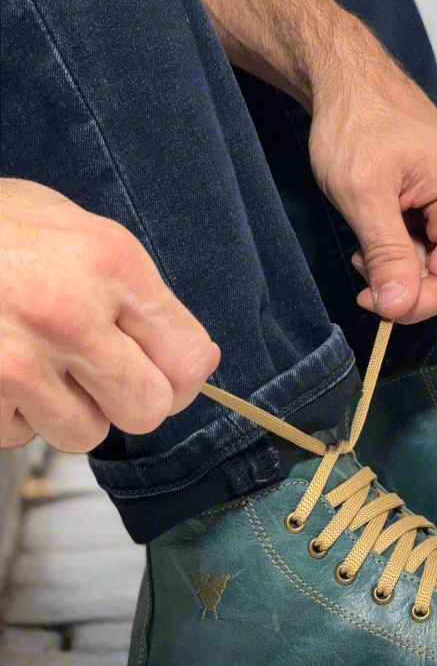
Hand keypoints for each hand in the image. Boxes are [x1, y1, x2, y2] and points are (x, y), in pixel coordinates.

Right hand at [0, 179, 219, 451]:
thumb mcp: (73, 228)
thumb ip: (132, 291)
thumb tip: (186, 358)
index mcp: (110, 263)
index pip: (190, 357)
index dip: (184, 377)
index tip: (168, 375)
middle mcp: (69, 314)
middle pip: (147, 408)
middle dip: (129, 400)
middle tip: (102, 377)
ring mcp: (16, 360)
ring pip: (84, 434)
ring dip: (68, 411)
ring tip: (40, 366)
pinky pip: (20, 436)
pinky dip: (12, 414)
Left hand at [307, 16, 436, 323]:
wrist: (349, 78)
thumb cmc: (356, 123)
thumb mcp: (363, 194)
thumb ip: (387, 254)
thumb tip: (399, 306)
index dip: (414, 304)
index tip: (370, 303)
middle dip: (404, 282)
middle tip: (359, 268)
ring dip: (398, 265)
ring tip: (363, 241)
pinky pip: (430, 243)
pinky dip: (400, 248)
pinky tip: (374, 228)